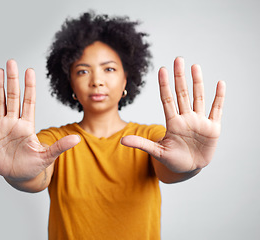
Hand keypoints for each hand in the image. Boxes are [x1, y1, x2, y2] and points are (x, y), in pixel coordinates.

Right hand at [0, 60, 79, 181]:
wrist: (18, 176)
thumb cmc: (34, 166)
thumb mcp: (47, 156)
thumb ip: (60, 146)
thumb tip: (78, 139)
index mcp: (27, 125)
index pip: (28, 101)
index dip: (29, 87)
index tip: (30, 71)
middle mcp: (14, 122)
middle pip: (13, 97)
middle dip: (12, 80)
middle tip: (12, 62)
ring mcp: (1, 127)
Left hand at [121, 57, 225, 172]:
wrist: (189, 169)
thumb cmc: (172, 160)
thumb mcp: (158, 152)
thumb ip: (142, 144)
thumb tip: (122, 141)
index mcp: (172, 123)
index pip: (167, 100)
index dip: (164, 85)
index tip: (162, 70)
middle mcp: (186, 118)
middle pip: (182, 94)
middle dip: (180, 77)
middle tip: (178, 59)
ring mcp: (199, 122)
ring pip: (198, 98)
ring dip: (198, 83)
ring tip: (195, 67)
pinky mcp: (212, 129)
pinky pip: (216, 110)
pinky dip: (219, 98)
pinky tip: (220, 84)